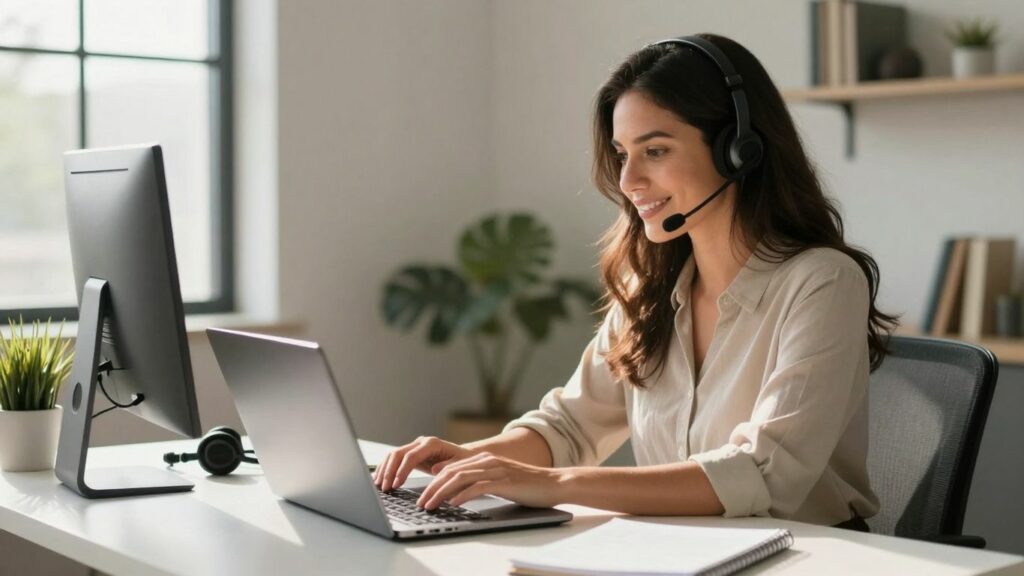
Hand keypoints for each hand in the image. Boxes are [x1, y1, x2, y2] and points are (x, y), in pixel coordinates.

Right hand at [373, 436, 475, 491]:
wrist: (465, 456)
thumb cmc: (463, 462)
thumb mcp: (460, 466)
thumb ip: (448, 466)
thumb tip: (434, 469)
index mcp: (432, 444)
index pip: (411, 455)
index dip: (402, 470)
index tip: (396, 484)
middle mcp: (421, 442)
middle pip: (398, 453)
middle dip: (389, 471)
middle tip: (385, 488)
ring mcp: (415, 446)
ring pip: (393, 455)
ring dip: (384, 470)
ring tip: (379, 486)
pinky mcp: (411, 453)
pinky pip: (394, 459)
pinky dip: (385, 468)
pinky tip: (379, 478)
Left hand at [415, 451, 566, 509]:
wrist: (554, 483)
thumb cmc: (527, 485)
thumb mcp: (499, 479)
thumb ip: (480, 480)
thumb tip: (457, 492)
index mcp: (485, 458)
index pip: (451, 467)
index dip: (433, 481)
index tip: (423, 494)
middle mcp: (488, 460)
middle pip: (451, 471)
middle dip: (432, 488)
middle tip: (420, 502)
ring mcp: (496, 470)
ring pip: (460, 478)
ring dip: (441, 493)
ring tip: (431, 505)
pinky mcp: (504, 481)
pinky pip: (478, 487)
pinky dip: (462, 495)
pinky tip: (453, 504)